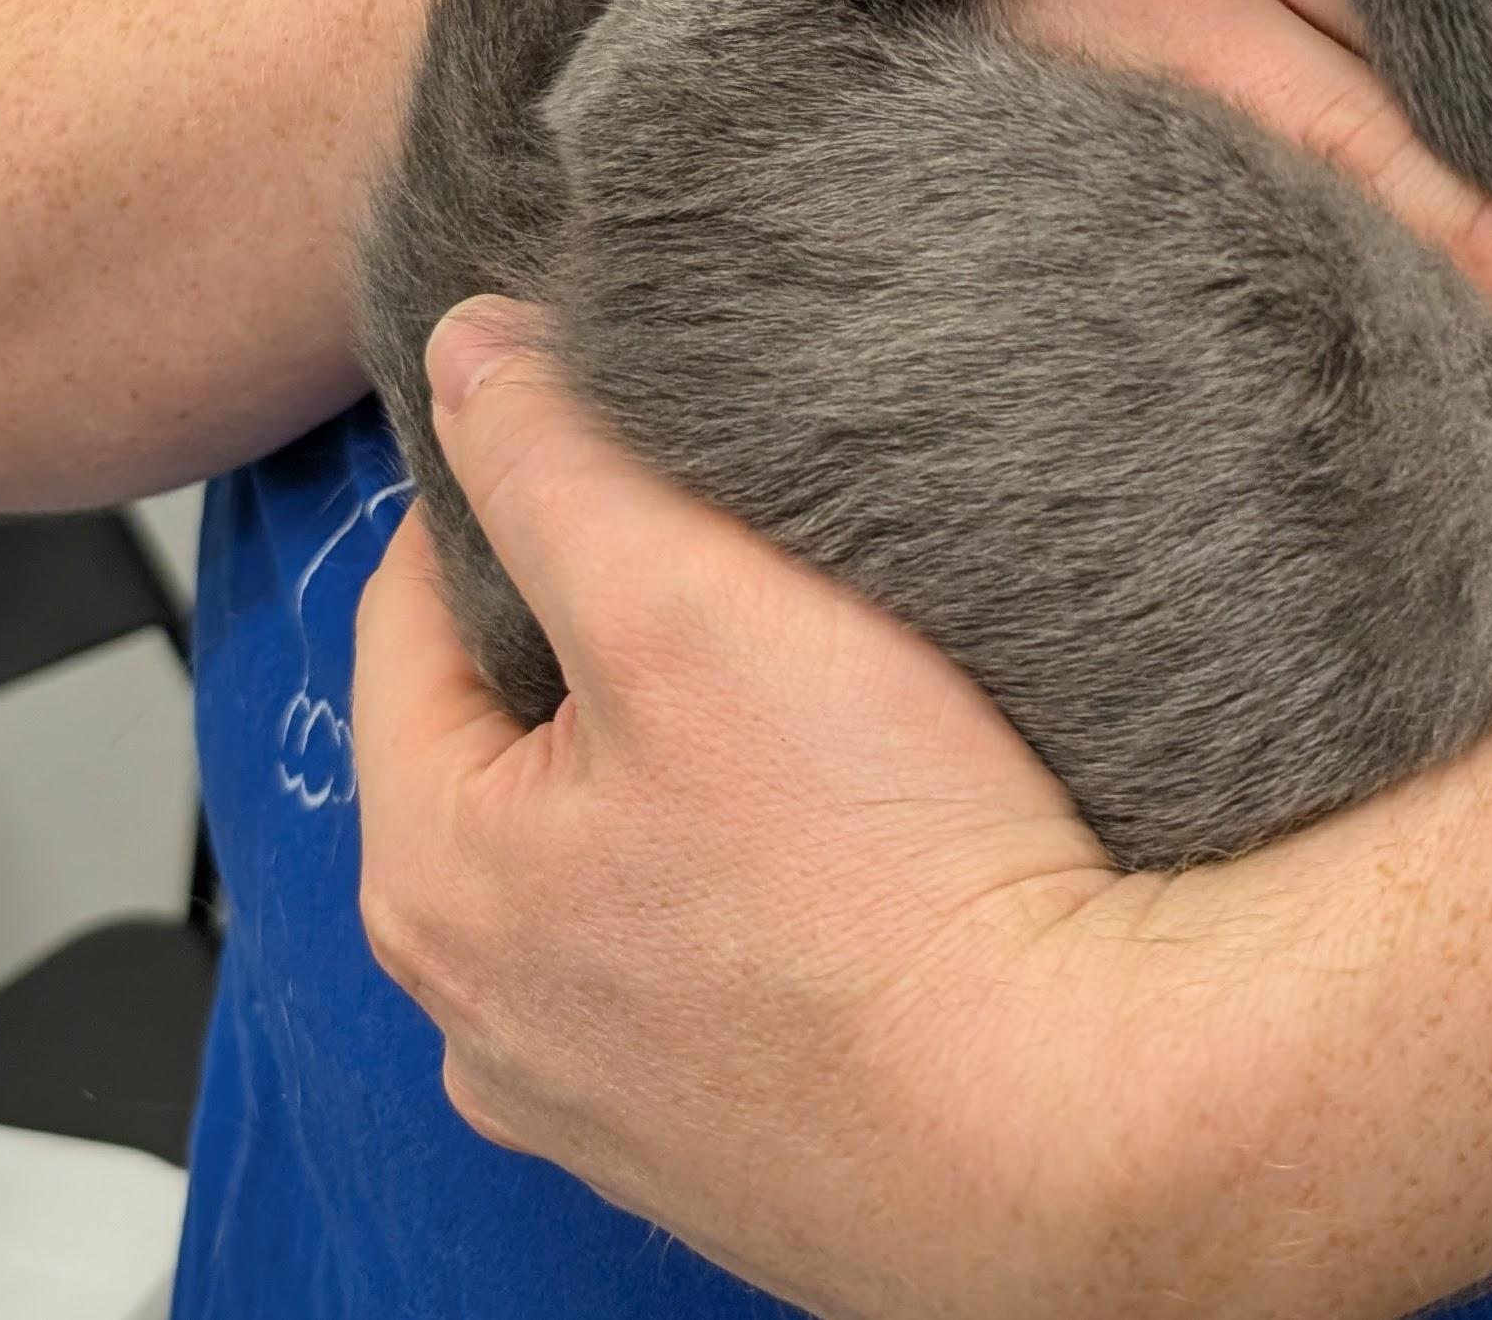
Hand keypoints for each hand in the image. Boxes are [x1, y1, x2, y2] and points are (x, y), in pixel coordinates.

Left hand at [355, 304, 1161, 1319]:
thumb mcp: (689, 602)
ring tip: (822, 686)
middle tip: (737, 549)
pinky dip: (761, 879)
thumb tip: (469, 352)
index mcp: (439, 877)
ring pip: (620, 854)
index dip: (513, 491)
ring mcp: (617, 1097)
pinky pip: (714, 953)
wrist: (1079, 1119)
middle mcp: (495, 1016)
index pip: (413, 615)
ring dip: (691, 763)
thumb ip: (557, 461)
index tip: (620, 428)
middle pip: (519, 742)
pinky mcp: (741, 1138)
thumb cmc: (883, 879)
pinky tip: (862, 840)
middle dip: (609, 630)